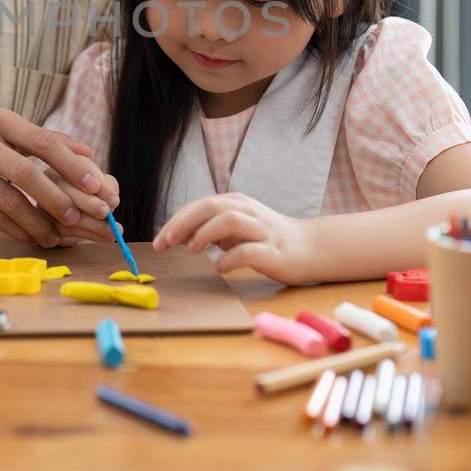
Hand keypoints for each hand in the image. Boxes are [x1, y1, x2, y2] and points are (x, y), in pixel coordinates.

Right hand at [0, 109, 119, 247]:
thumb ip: (41, 140)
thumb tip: (88, 153)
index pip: (43, 140)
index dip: (72, 164)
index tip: (97, 184)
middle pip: (27, 172)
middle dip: (58, 197)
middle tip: (81, 216)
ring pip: (10, 200)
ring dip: (39, 222)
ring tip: (59, 235)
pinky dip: (17, 229)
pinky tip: (34, 238)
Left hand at [152, 193, 315, 286]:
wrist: (310, 248)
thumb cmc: (266, 239)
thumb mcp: (236, 228)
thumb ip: (210, 228)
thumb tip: (177, 235)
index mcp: (236, 203)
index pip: (199, 205)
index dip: (176, 221)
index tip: (160, 241)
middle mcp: (248, 211)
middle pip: (211, 206)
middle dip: (184, 223)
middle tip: (167, 242)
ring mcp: (262, 230)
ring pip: (230, 220)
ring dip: (206, 233)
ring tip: (193, 250)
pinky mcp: (273, 252)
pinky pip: (248, 252)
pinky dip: (229, 259)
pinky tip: (219, 268)